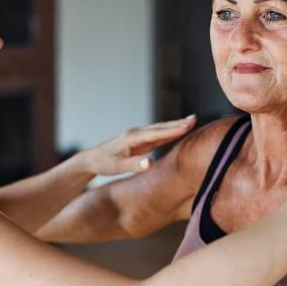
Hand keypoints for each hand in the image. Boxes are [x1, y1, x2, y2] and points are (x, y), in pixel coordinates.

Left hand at [80, 116, 196, 175]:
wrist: (91, 160)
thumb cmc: (103, 164)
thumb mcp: (116, 167)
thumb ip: (133, 164)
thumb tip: (150, 163)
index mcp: (133, 137)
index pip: (157, 133)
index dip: (173, 130)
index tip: (188, 126)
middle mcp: (137, 134)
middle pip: (161, 127)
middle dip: (178, 123)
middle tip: (195, 119)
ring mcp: (138, 136)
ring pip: (160, 129)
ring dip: (176, 126)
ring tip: (191, 122)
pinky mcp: (140, 141)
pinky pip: (158, 136)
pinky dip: (169, 132)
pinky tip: (178, 131)